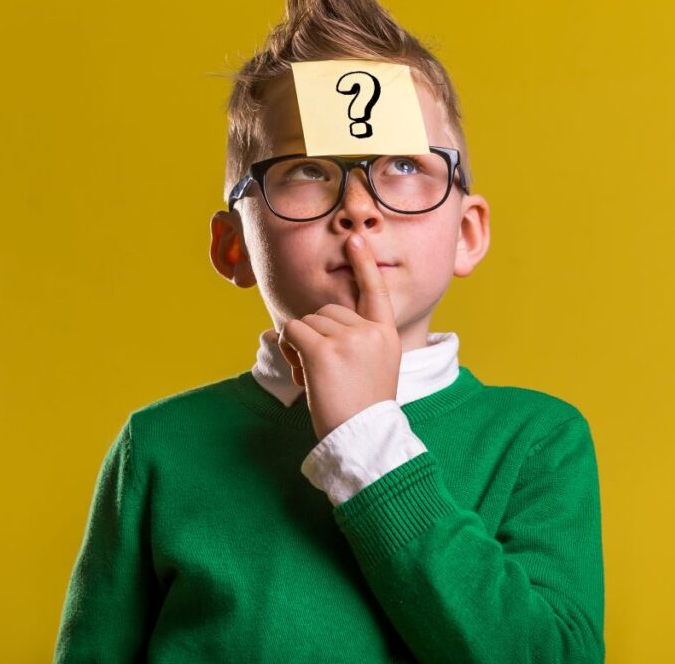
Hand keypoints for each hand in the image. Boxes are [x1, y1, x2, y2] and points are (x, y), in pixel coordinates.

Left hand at [277, 233, 401, 440]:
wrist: (362, 437)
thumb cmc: (361, 407)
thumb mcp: (373, 366)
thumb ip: (357, 340)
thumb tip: (309, 325)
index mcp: (386, 334)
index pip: (375, 291)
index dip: (364, 264)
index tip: (356, 238)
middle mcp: (370, 331)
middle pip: (328, 311)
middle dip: (316, 335)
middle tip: (324, 370)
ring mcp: (347, 339)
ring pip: (308, 322)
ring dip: (300, 345)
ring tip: (315, 376)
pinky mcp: (323, 350)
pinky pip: (292, 331)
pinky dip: (288, 347)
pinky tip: (300, 371)